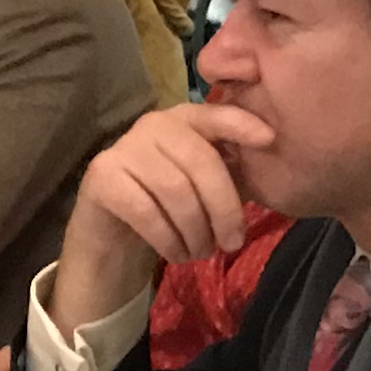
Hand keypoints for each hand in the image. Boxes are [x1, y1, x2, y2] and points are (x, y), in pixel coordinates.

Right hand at [51, 104, 280, 326]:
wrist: (111, 241)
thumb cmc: (168, 211)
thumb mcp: (205, 188)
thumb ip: (229, 170)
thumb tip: (268, 160)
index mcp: (181, 120)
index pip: (213, 115)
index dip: (240, 124)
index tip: (269, 139)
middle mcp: (150, 125)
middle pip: (199, 160)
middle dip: (223, 207)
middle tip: (232, 243)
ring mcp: (121, 149)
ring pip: (175, 189)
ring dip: (195, 230)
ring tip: (201, 253)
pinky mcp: (100, 178)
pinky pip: (146, 211)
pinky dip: (168, 239)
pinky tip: (176, 255)